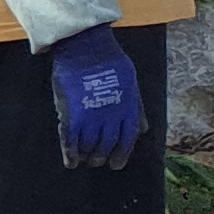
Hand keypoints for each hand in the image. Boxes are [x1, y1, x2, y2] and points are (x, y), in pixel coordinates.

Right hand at [46, 25, 141, 170]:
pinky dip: (70, 153)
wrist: (86, 48)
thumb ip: (136, 108)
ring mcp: (90, 116)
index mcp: (127, 109)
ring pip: (89, 145)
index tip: (116, 164)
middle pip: (107, 145)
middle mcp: (111, 116)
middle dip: (103, 156)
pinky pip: (69, 139)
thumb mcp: (131, 84)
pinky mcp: (70, 114)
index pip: (127, 140)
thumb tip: (144, 130)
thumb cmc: (111, 63)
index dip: (122, 154)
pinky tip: (71, 163)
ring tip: (86, 160)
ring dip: (87, 156)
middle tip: (99, 162)